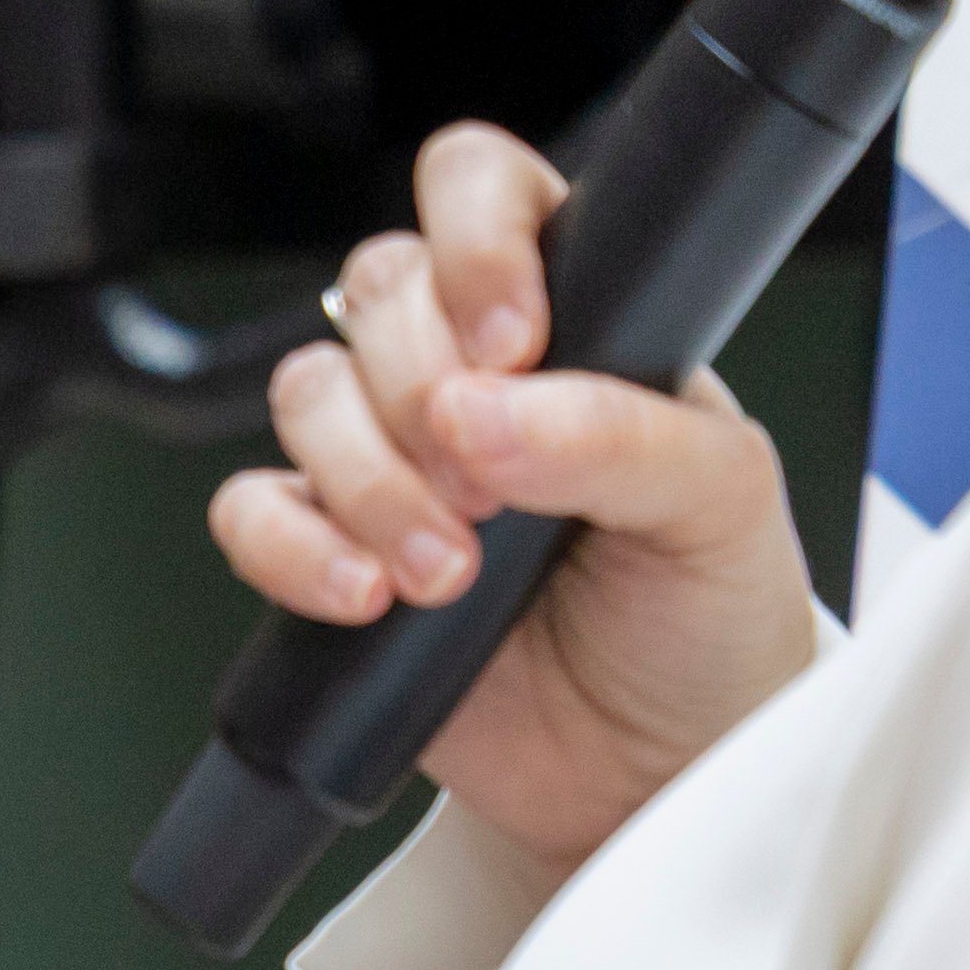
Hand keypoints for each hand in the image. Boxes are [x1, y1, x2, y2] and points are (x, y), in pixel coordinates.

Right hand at [211, 115, 820, 872]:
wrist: (654, 777)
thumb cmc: (710, 621)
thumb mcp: (720, 505)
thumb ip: (620, 435)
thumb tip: (487, 409)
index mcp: (576, 313)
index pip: (486, 192)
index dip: (474, 238)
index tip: (508, 339)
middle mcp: (471, 369)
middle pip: (375, 291)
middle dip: (418, 390)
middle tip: (488, 485)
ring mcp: (392, 457)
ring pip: (306, 393)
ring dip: (366, 481)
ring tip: (445, 571)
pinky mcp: (328, 551)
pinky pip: (250, 511)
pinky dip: (291, 549)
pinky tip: (365, 596)